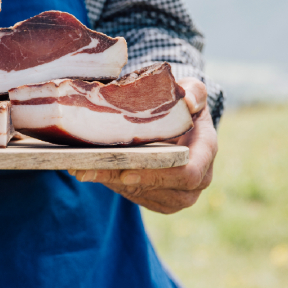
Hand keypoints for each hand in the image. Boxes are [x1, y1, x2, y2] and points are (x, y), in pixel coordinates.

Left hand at [68, 77, 217, 213]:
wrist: (175, 121)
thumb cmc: (180, 103)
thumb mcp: (190, 89)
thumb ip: (193, 91)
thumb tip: (190, 102)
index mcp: (206, 150)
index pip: (189, 173)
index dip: (159, 175)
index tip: (127, 172)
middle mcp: (198, 178)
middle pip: (161, 189)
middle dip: (123, 179)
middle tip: (89, 168)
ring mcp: (179, 193)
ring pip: (143, 194)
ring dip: (110, 182)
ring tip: (81, 167)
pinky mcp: (159, 199)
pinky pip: (135, 196)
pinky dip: (110, 183)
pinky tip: (87, 170)